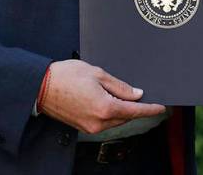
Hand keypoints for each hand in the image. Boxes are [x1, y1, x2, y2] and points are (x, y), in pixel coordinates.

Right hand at [38, 60, 165, 133]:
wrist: (41, 86)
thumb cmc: (67, 76)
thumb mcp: (98, 74)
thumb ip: (120, 86)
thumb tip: (136, 94)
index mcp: (105, 107)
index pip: (135, 111)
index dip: (150, 109)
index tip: (161, 107)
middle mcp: (99, 121)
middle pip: (126, 117)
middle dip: (135, 108)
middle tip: (144, 97)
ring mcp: (90, 127)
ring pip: (115, 120)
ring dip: (122, 110)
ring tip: (125, 96)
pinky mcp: (82, 127)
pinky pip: (103, 122)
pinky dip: (111, 113)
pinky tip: (110, 102)